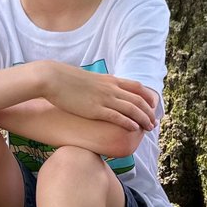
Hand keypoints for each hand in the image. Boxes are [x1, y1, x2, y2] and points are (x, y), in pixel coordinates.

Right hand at [41, 61, 156, 130]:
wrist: (52, 78)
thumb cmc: (65, 80)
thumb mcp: (87, 80)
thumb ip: (98, 85)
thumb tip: (100, 91)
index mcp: (109, 80)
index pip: (137, 87)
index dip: (148, 97)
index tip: (153, 106)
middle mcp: (110, 88)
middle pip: (138, 99)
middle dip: (149, 112)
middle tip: (154, 122)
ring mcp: (104, 98)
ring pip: (132, 109)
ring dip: (143, 119)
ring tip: (149, 128)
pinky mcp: (95, 109)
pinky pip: (117, 116)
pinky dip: (128, 122)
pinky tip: (134, 128)